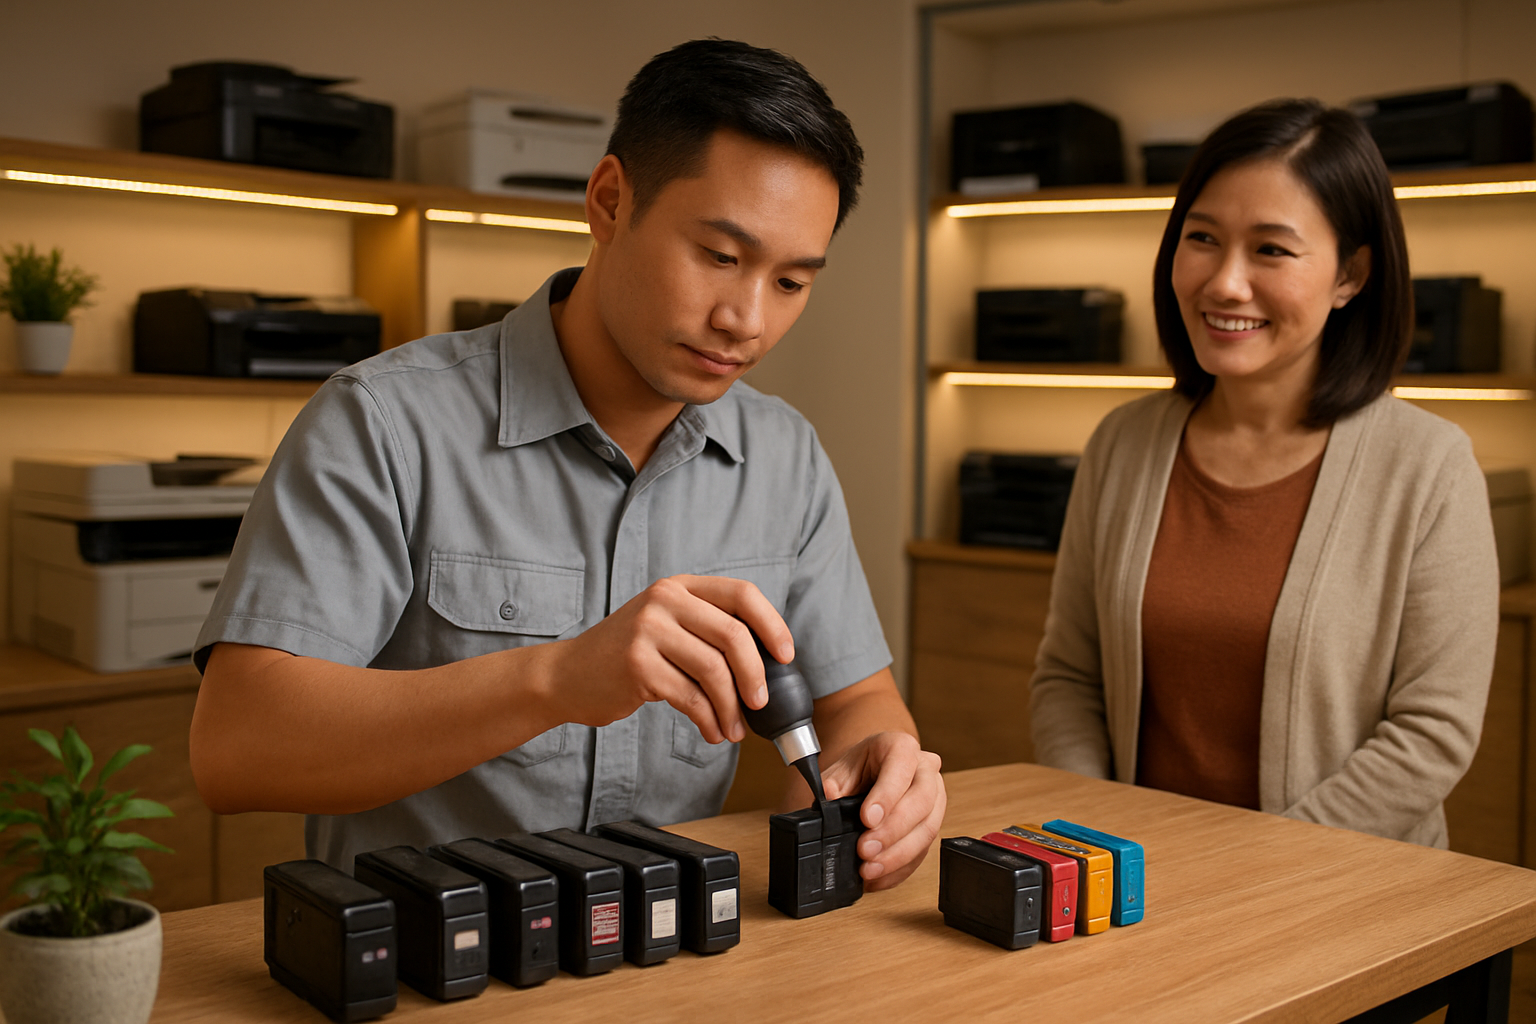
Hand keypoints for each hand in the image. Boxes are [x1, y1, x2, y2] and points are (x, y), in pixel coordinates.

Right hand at [543, 575, 792, 744]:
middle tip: (761, 704)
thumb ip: (707, 632)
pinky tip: (712, 731)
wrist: (567, 675)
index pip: (742, 594)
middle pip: (734, 635)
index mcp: (680, 586)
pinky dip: (709, 719)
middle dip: (756, 676)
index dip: (772, 625)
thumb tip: (765, 666)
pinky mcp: (637, 665)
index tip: (787, 656)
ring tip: (733, 729)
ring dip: (732, 707)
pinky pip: (690, 697)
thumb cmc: (626, 657)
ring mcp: (648, 630)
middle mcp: (665, 600)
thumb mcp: (666, 627)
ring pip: (714, 670)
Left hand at [821, 731, 944, 890]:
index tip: (867, 819)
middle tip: (865, 848)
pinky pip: (923, 851)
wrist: (873, 773)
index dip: (887, 795)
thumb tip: (829, 796)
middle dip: (892, 830)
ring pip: (927, 829)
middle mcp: (925, 770)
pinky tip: (879, 875)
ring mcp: (935, 798)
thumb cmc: (861, 768)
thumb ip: (834, 782)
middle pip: (922, 801)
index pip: (901, 767)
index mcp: (902, 747)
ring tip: (870, 868)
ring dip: (898, 854)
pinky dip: (900, 868)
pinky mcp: (932, 825)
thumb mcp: (842, 768)